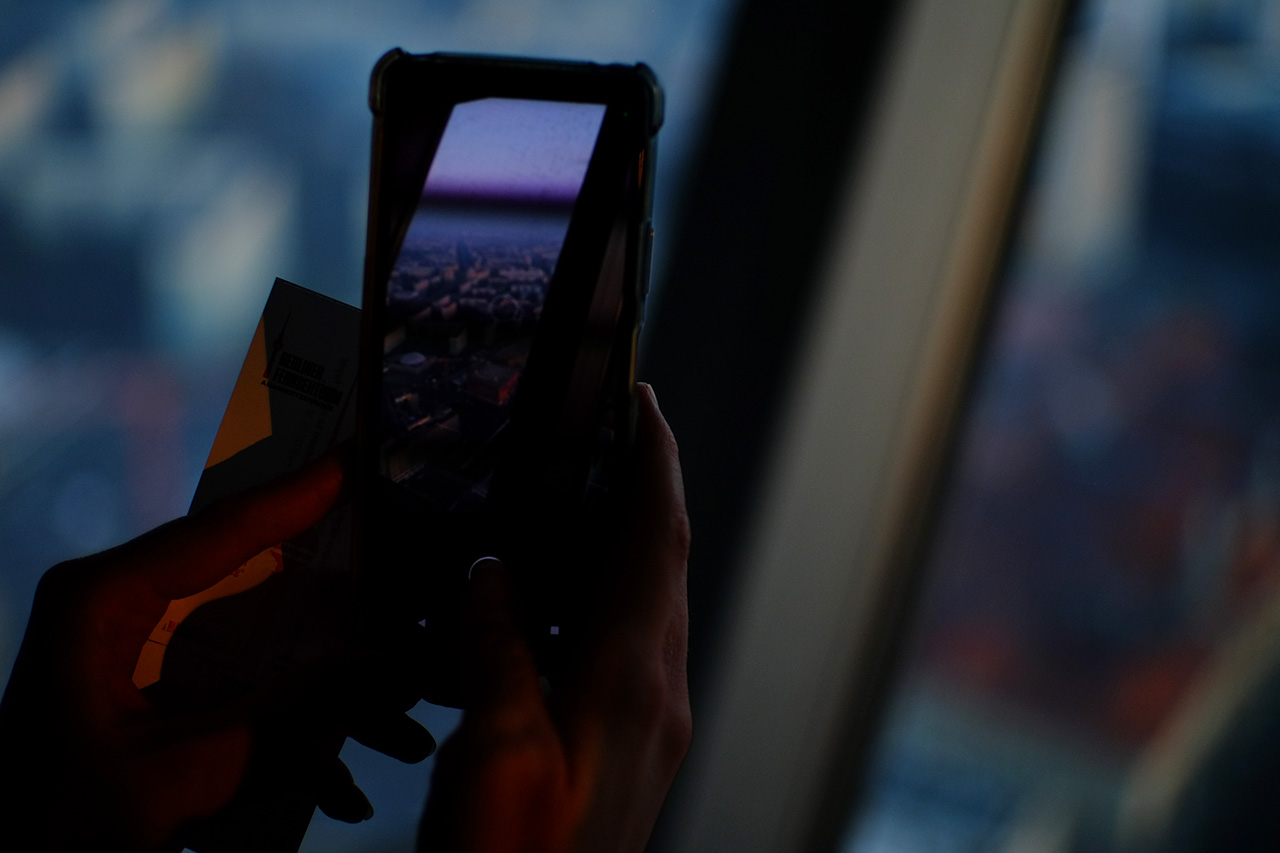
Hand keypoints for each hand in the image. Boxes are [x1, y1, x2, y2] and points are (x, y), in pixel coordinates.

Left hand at [0, 456, 432, 850]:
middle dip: (327, 583)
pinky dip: (286, 722)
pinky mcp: (144, 684)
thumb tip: (389, 671)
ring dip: (320, 678)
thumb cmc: (60, 825)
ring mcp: (129, 643)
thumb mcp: (179, 776)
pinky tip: (339, 781)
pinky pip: (234, 680)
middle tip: (391, 540)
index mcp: (103, 602)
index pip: (221, 530)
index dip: (298, 494)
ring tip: (392, 714)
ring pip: (251, 631)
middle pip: (244, 569)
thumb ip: (288, 720)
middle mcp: (116, 604)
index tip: (357, 457)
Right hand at [419, 383, 691, 851]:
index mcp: (630, 678)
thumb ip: (496, 652)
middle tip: (615, 431)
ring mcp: (654, 721)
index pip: (656, 539)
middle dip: (650, 485)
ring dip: (634, 537)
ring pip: (654, 598)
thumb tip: (491, 575)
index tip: (644, 404)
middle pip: (666, 559)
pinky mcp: (635, 746)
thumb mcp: (492, 754)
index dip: (654, 463)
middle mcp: (658, 691)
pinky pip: (635, 642)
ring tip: (587, 495)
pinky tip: (562, 599)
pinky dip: (611, 594)